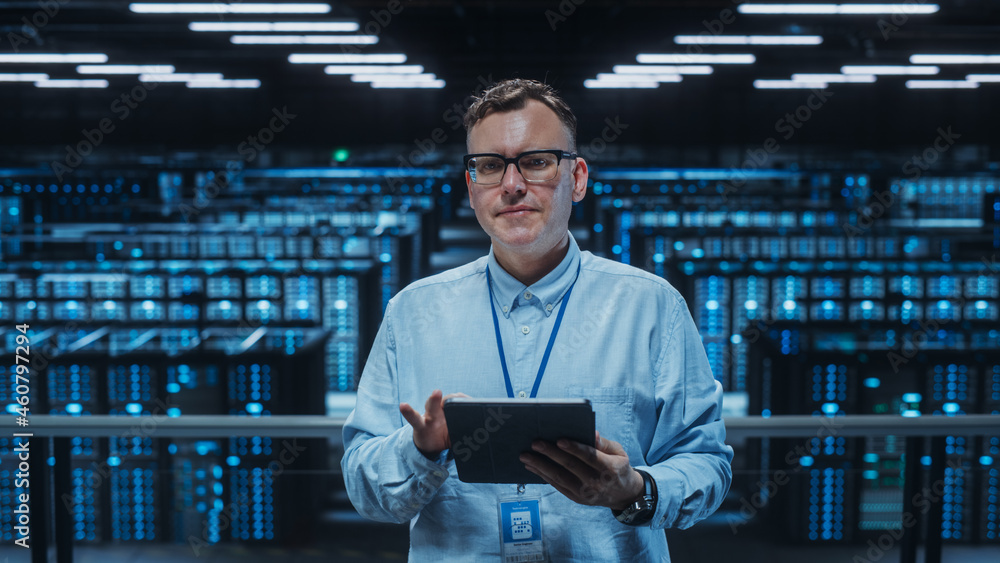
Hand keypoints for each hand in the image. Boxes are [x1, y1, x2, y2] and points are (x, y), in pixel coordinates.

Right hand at [400, 390, 466, 459]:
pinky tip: (403, 405)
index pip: (459, 403)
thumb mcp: (459, 435)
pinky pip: (413, 418)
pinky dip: (408, 412)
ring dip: (434, 400)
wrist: (430, 446)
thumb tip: (487, 440)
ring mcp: (430, 417)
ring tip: (437, 393)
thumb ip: (469, 434)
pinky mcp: (420, 425)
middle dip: (452, 398)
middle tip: (457, 396)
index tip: (472, 403)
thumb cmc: (447, 436)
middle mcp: (441, 412)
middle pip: (447, 402)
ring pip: (432, 407)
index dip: (464, 401)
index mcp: (452, 414)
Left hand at [519, 431, 643, 509]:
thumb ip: (604, 443)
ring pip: (559, 477)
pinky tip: (532, 466)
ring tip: (525, 456)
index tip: (559, 440)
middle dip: (551, 454)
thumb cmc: (618, 467)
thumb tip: (593, 433)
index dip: (574, 448)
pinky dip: (543, 475)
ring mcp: (585, 493)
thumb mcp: (619, 453)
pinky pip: (557, 485)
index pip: (590, 456)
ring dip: (540, 466)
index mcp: (609, 468)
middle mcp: (596, 482)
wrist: (623, 495)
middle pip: (570, 466)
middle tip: (536, 443)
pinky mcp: (576, 498)